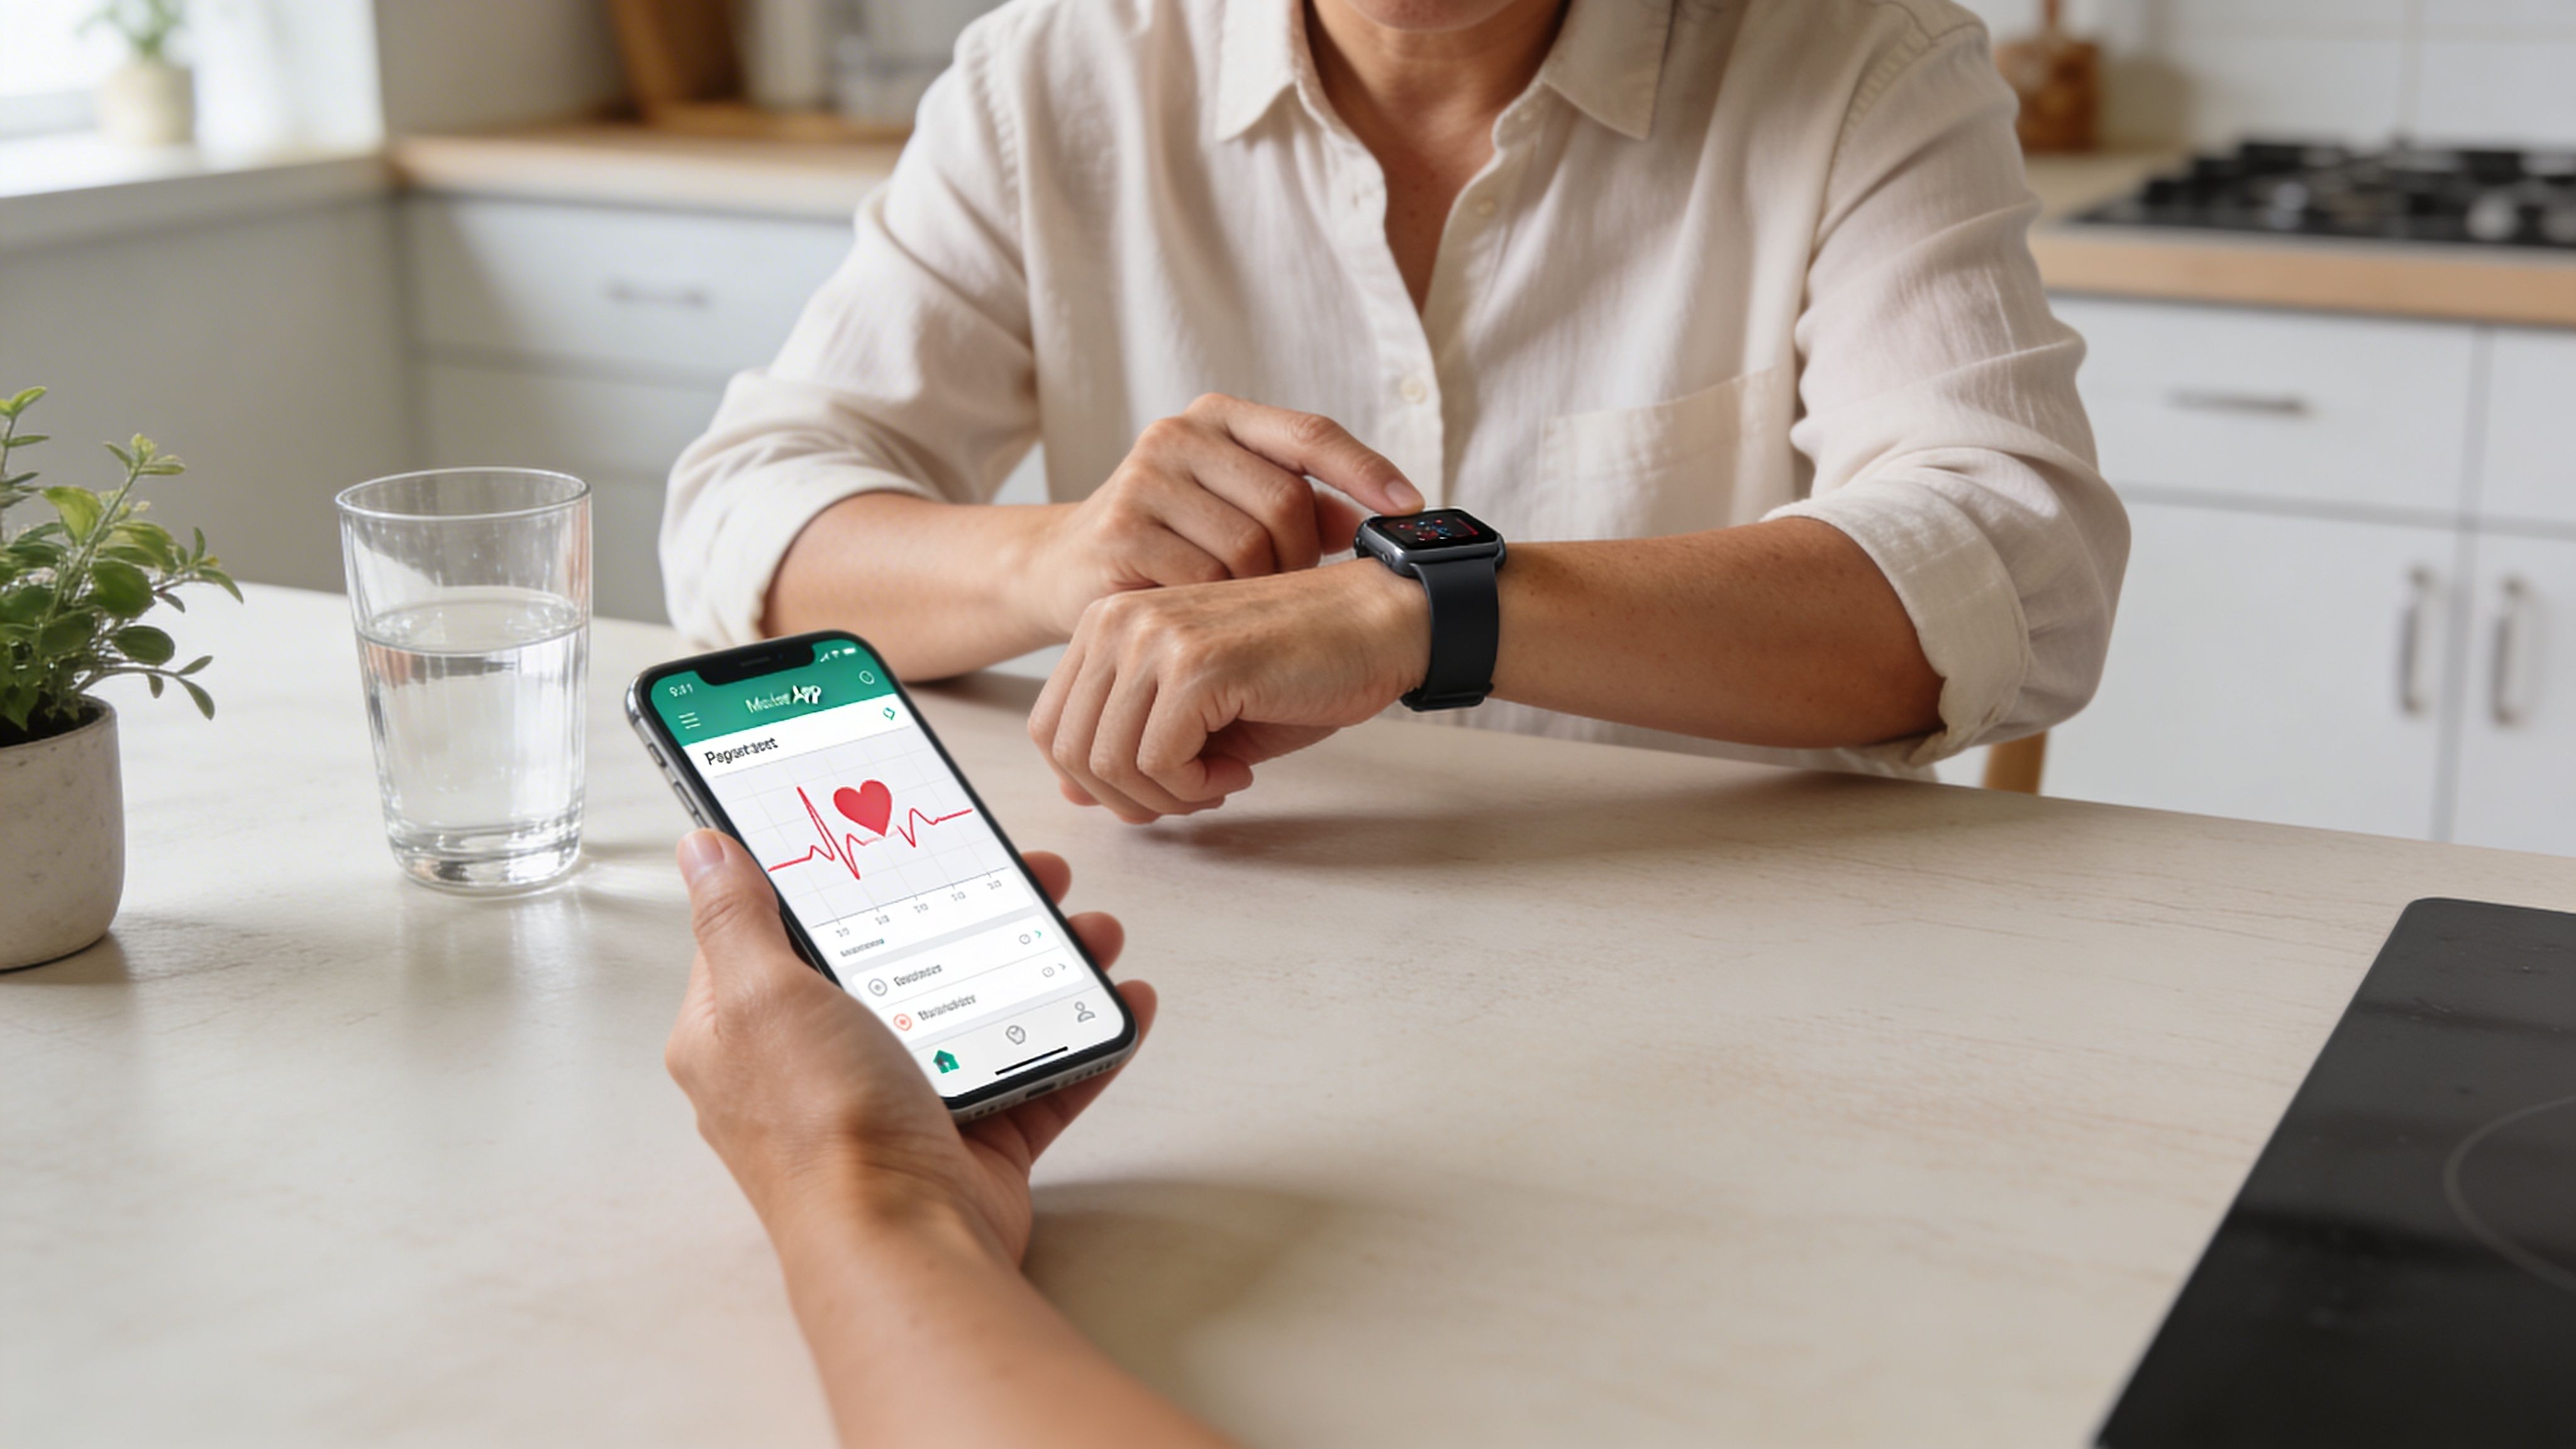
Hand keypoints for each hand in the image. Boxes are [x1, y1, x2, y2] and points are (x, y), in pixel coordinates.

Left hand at [664, 830, 1153, 1264]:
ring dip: (1044, 964)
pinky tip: (1122, 999)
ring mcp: (900, 1105)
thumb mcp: (763, 997)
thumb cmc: (824, 1131)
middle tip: (1029, 872)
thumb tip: (701, 850)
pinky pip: (1034, 1077)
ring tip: (1093, 930)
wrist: (906, 1247)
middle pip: (903, 962)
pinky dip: (1080, 1039)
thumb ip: (737, 919)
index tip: (895, 835)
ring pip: (978, 1011)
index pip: (785, 931)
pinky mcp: (970, 1142)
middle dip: (973, 911)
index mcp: (750, 1031)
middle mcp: (821, 1066)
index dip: (840, 877)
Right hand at [1015, 394, 1423, 637]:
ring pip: (1250, 546)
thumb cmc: (1170, 544)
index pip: (1310, 433)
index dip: (1366, 470)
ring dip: (1262, 590)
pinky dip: (1221, 610)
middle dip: (1302, 556)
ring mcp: (1145, 480)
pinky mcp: (1120, 531)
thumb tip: (1376, 512)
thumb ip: (1300, 505)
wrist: (1063, 569)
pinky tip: (1211, 621)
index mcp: (1217, 418)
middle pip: (1286, 499)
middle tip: (1293, 591)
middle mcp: (1179, 435)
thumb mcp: (1235, 511)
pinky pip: (1206, 580)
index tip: (1411, 506)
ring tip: (1246, 608)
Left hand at [1028, 559, 1429, 821]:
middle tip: (1192, 794)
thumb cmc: (1299, 667)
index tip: (1163, 784)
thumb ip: (1130, 743)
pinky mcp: (1197, 665)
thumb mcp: (1196, 714)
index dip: (1098, 782)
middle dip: (1129, 798)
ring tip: (1220, 780)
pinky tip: (1239, 770)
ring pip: (1109, 763)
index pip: (1050, 728)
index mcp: (1107, 623)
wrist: (1379, 625)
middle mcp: (1118, 621)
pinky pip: (1160, 762)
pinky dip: (1197, 788)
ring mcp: (1154, 638)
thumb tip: (1072, 792)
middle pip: (1068, 751)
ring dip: (1167, 797)